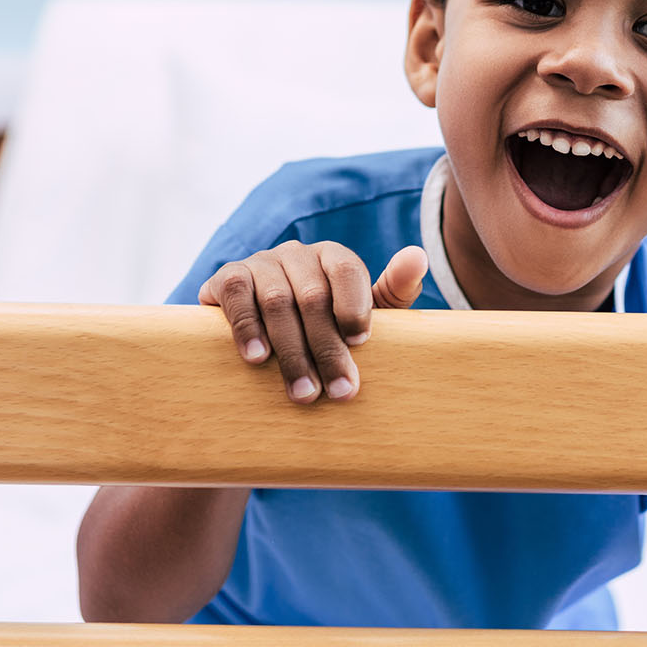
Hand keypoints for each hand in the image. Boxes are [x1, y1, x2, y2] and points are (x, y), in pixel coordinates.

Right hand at [197, 241, 426, 403]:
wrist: (263, 334)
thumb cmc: (326, 325)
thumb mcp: (365, 311)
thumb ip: (394, 290)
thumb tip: (418, 255)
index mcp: (332, 256)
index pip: (346, 268)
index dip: (353, 304)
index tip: (360, 342)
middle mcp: (296, 253)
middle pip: (313, 295)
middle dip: (327, 349)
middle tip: (338, 391)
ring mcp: (260, 263)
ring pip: (277, 301)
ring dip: (291, 352)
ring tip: (303, 392)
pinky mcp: (228, 276)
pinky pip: (236, 294)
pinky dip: (247, 327)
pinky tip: (257, 358)